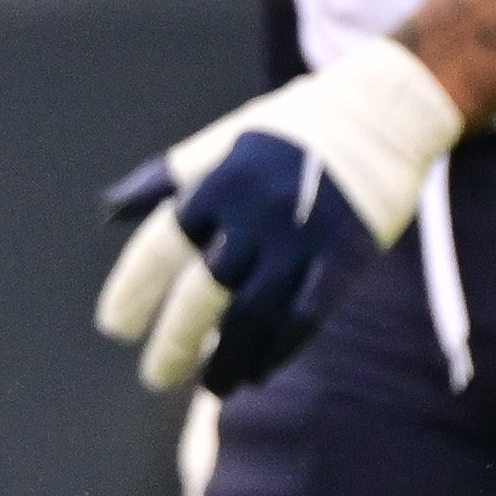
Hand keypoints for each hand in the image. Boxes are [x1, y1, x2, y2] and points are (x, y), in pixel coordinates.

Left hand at [93, 42, 466, 396]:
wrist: (385, 111)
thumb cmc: (294, 128)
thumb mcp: (224, 139)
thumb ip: (167, 179)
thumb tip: (110, 210)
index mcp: (219, 183)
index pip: (161, 247)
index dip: (134, 292)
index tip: (116, 328)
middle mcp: (255, 214)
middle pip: (201, 294)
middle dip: (174, 343)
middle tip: (156, 377)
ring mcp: (302, 238)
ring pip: (253, 317)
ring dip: (228, 359)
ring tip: (212, 384)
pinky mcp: (345, 257)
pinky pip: (305, 317)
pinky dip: (277, 350)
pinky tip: (258, 372)